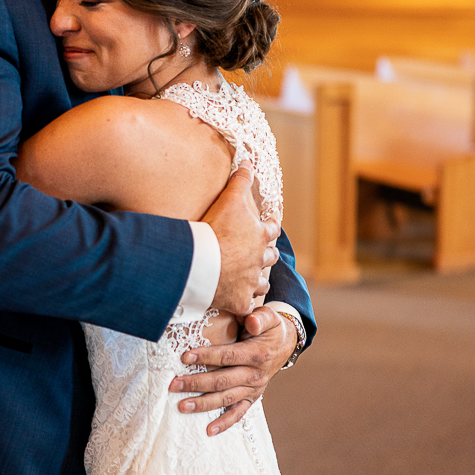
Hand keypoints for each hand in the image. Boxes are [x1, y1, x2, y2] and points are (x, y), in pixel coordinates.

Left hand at [168, 306, 294, 436]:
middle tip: (173, 385)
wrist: (286, 345)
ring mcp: (253, 389)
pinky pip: (238, 413)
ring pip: (225, 399)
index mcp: (257, 355)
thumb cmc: (270, 329)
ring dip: (203, 404)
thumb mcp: (270, 317)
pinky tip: (209, 431)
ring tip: (182, 406)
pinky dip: (224, 423)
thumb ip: (260, 317)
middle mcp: (255, 375)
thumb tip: (250, 319)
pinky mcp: (252, 398)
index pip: (228, 356)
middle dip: (196, 383)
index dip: (206, 357)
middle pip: (221, 381)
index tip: (185, 357)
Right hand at [203, 163, 280, 318]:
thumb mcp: (230, 198)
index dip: (272, 225)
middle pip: (270, 259)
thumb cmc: (216, 229)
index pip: (273, 229)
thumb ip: (241, 179)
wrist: (202, 262)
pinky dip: (244, 310)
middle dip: (267, 256)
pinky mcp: (240, 302)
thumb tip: (250, 160)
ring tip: (254, 283)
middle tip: (263, 255)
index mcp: (260, 237)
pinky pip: (245, 310)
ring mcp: (251, 283)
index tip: (272, 224)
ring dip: (258, 283)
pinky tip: (242, 314)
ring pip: (261, 285)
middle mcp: (260, 261)